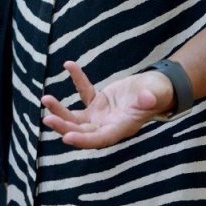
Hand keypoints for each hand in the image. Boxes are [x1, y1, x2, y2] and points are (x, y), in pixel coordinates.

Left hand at [41, 61, 174, 148]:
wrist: (157, 88)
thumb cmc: (159, 94)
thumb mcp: (157, 95)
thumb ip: (151, 98)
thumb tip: (146, 98)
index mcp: (121, 128)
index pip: (99, 139)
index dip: (83, 140)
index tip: (66, 137)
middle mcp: (107, 125)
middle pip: (81, 131)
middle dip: (64, 126)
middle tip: (48, 118)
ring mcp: (100, 116)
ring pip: (75, 117)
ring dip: (60, 110)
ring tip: (45, 99)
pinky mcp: (97, 103)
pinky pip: (83, 93)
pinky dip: (77, 80)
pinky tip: (69, 64)